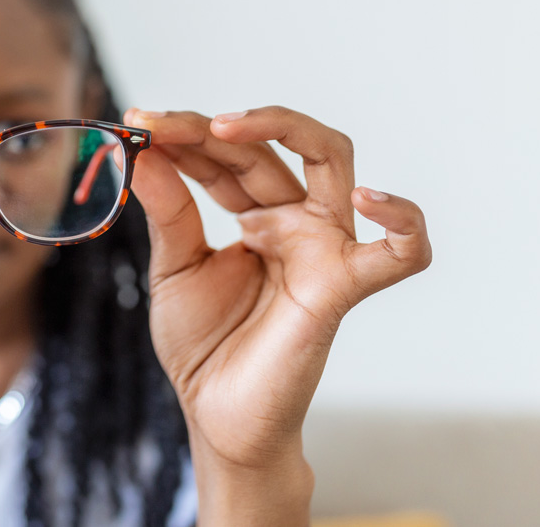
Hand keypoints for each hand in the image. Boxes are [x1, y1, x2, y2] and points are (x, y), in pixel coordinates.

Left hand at [125, 106, 431, 471]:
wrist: (216, 415)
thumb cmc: (203, 345)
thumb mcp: (174, 267)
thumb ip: (168, 209)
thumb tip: (141, 150)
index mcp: (255, 215)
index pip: (227, 155)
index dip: (182, 135)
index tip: (136, 125)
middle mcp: (293, 222)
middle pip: (266, 149)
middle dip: (206, 130)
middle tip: (154, 127)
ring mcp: (322, 248)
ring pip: (333, 161)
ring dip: (283, 129)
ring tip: (222, 127)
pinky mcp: (343, 287)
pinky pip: (402, 253)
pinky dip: (403, 220)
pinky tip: (367, 198)